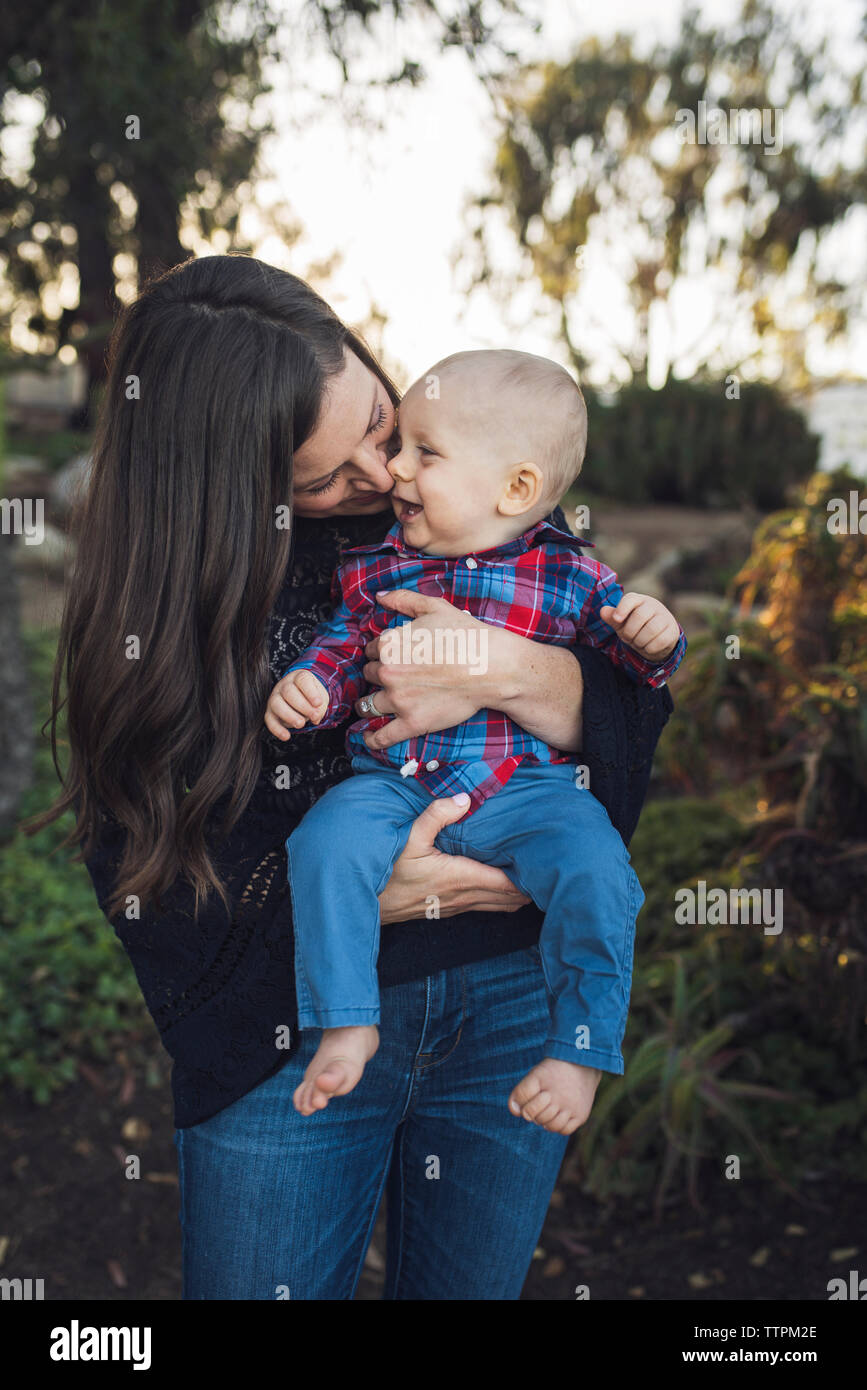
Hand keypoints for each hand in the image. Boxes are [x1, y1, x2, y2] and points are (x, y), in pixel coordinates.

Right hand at [264, 669, 328, 740]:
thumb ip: (320, 707)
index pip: (302, 680)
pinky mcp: (270, 711)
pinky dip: (277, 729)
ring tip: (301, 724)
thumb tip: (315, 717)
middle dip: (303, 706)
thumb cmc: (312, 696)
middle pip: (289, 692)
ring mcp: (275, 697)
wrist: (302, 697)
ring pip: (276, 704)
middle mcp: (285, 685)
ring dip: (289, 715)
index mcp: (299, 677)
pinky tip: (286, 736)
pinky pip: (269, 719)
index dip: (310, 692)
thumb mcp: (321, 698)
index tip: (318, 703)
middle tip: (314, 716)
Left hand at [358, 589, 496, 750]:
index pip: (371, 650)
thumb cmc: (465, 635)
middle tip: (392, 677)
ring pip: (369, 704)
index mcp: (389, 644)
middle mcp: (388, 672)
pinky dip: (372, 739)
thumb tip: (379, 596)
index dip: (381, 653)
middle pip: (369, 676)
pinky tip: (368, 737)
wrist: (491, 667)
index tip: (393, 657)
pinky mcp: (412, 723)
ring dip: (368, 704)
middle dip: (377, 676)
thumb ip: (402, 599)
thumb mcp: (434, 607)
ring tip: (370, 706)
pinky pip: (383, 736)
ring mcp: (399, 700)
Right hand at [378, 792, 530, 923]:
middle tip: (549, 871)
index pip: (507, 883)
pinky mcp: (446, 910)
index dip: (529, 877)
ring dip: (516, 895)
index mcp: (460, 877)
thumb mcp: (408, 837)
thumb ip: (437, 815)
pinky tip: (504, 890)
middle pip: (508, 897)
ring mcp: (455, 906)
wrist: (364, 903)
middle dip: (530, 887)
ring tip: (534, 880)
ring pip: (497, 905)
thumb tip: (465, 798)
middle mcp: (463, 896)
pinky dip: (499, 899)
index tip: (545, 864)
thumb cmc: (386, 871)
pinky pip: (482, 907)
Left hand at [599, 592, 679, 662]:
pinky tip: (648, 647)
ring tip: (638, 642)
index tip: (617, 619)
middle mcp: (653, 605)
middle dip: (630, 632)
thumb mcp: (622, 623)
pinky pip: (660, 641)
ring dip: (640, 641)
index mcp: (638, 600)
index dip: (622, 609)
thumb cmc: (635, 627)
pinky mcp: (672, 631)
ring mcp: (665, 617)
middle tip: (628, 638)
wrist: (655, 639)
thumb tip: (603, 611)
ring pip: (651, 629)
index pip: (630, 599)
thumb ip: (612, 617)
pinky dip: (650, 648)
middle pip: (640, 616)